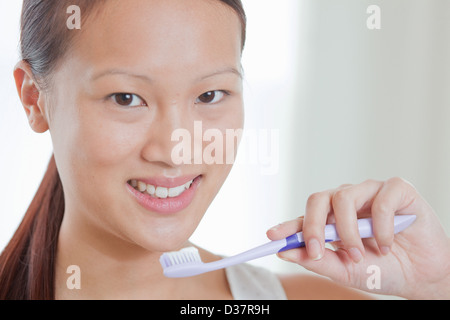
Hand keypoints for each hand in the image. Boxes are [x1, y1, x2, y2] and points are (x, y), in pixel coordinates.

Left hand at [267, 178, 449, 298]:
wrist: (423, 275)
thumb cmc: (383, 270)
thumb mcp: (346, 271)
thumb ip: (318, 260)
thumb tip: (285, 252)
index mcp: (333, 219)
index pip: (305, 217)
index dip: (288, 225)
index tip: (271, 237)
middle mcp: (348, 201)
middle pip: (318, 198)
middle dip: (312, 225)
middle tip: (315, 250)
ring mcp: (371, 193)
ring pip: (343, 196)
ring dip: (348, 231)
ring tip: (361, 254)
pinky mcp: (396, 189)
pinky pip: (380, 200)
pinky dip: (380, 227)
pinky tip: (386, 244)